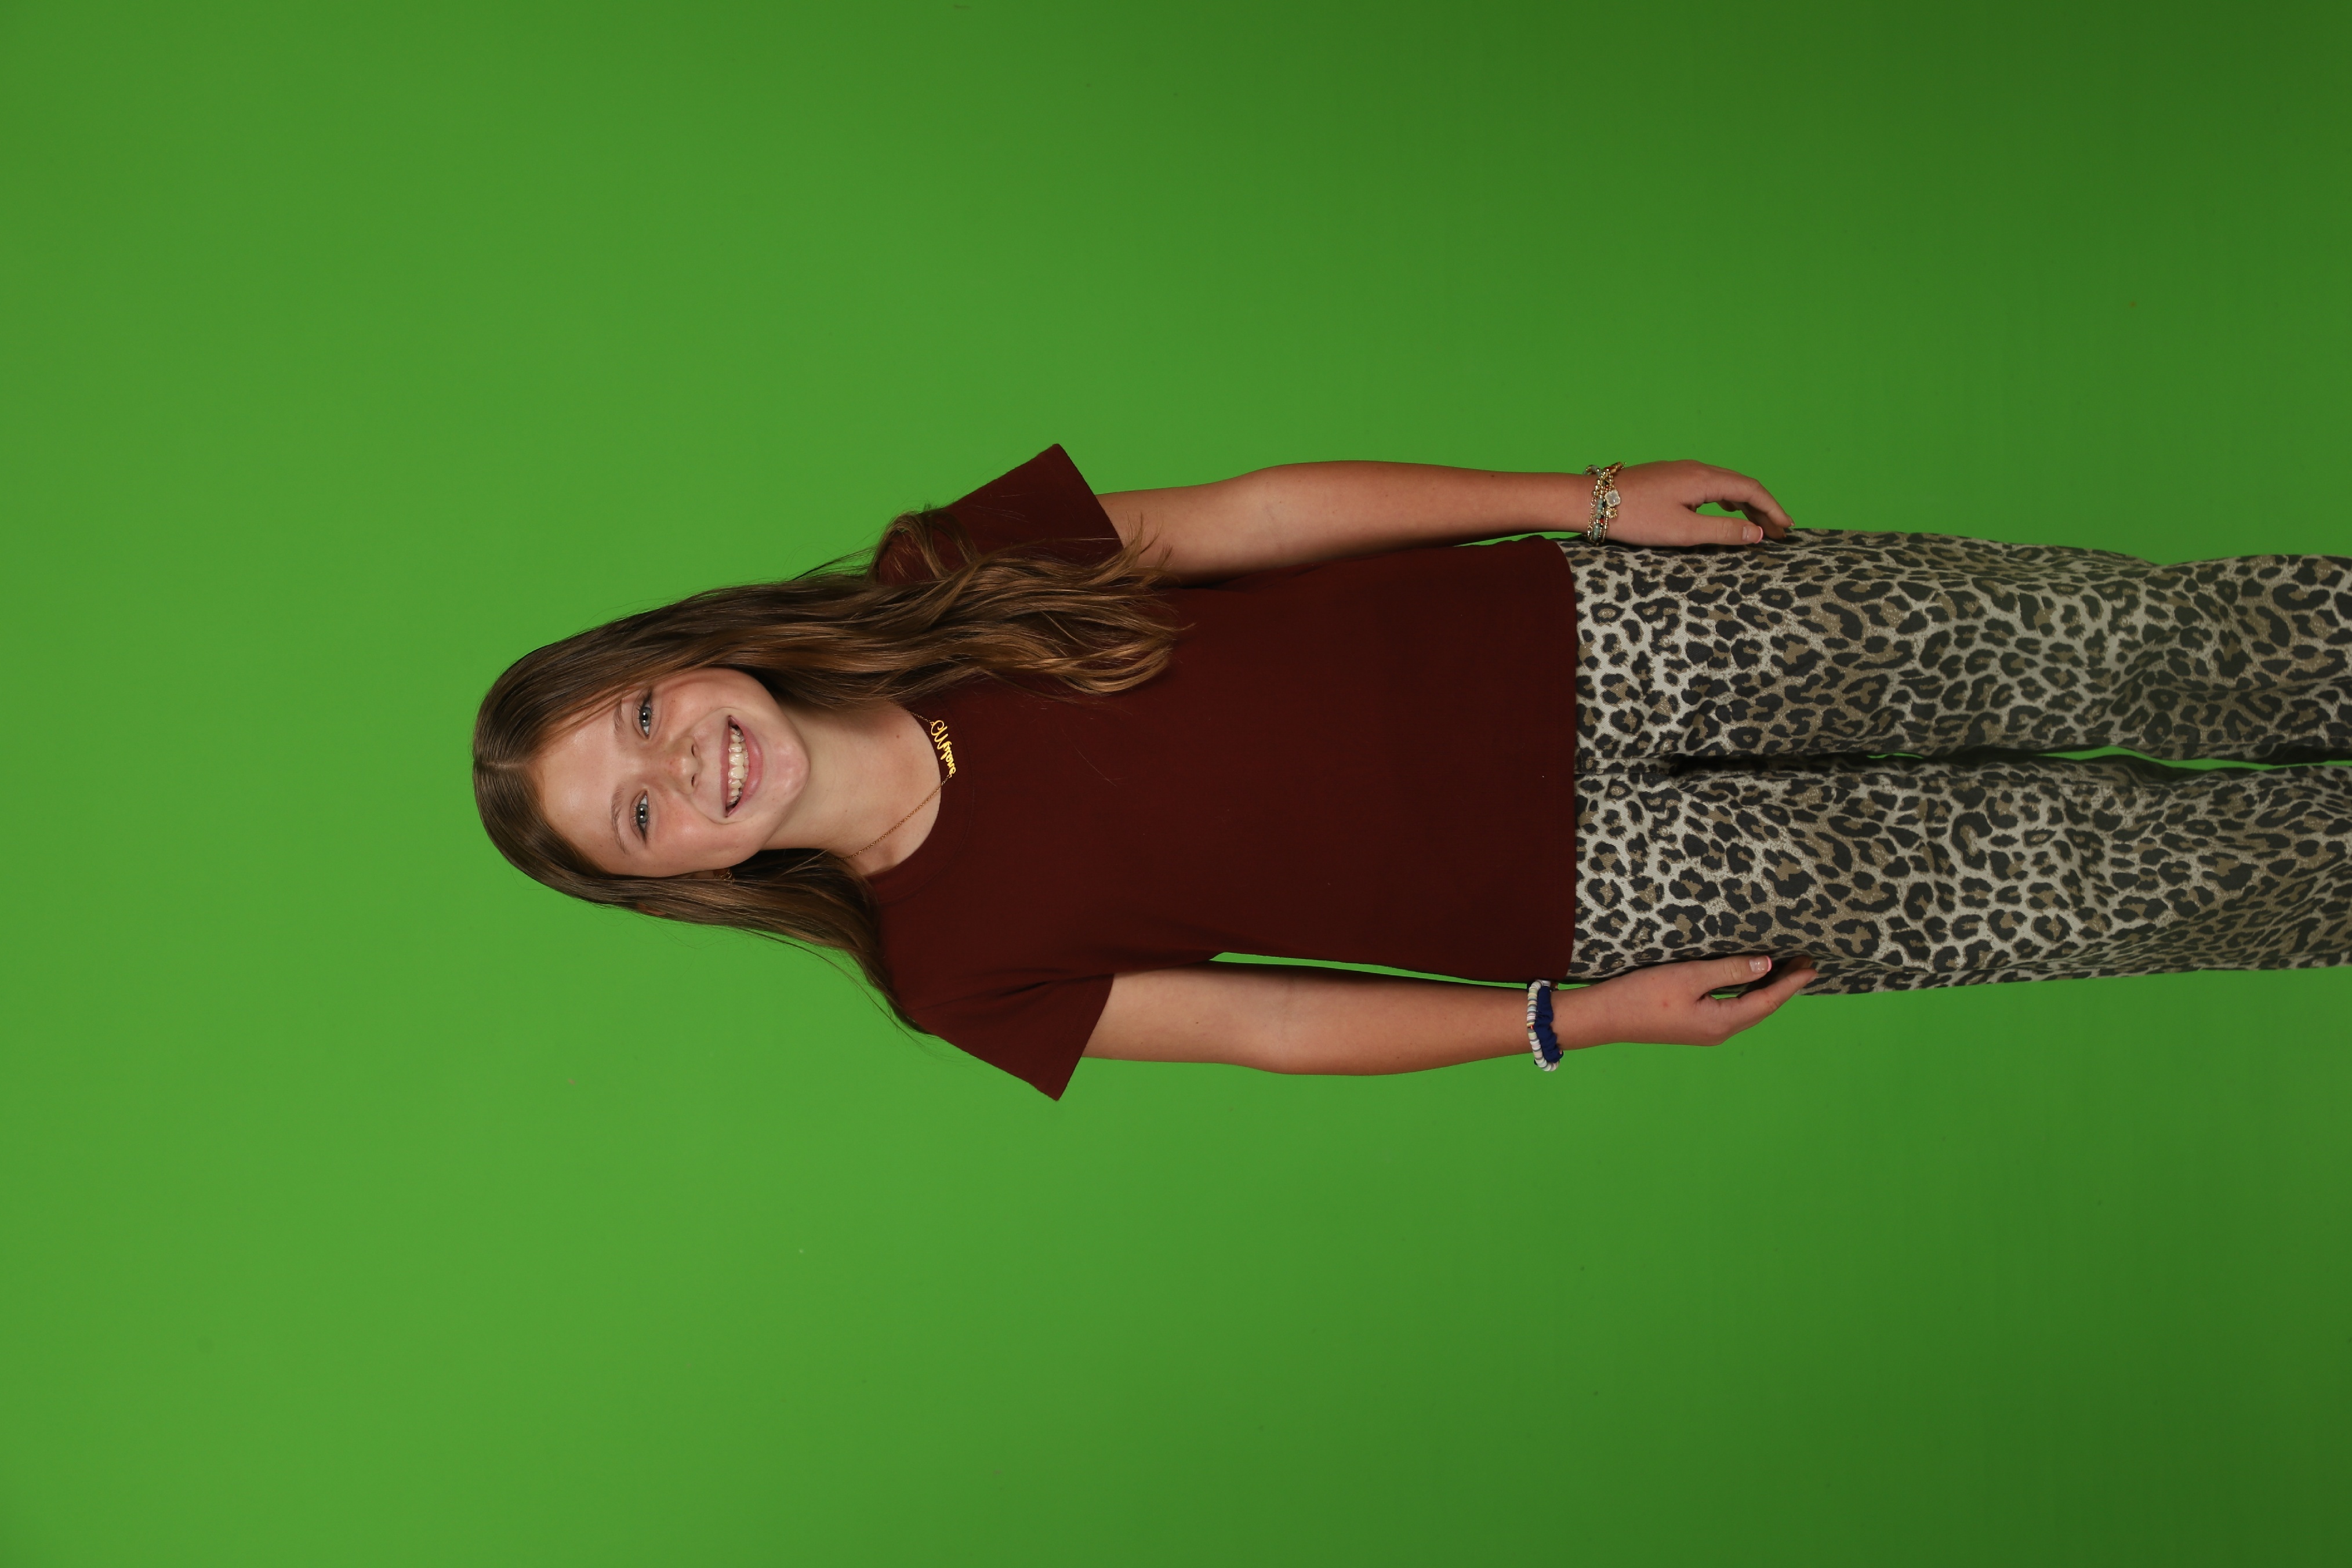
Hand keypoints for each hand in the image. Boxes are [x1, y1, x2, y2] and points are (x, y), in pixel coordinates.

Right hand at [1581, 954, 1815, 1046]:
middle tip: (1804, 963)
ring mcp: (1705, 1031)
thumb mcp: (1689, 977)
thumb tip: (1767, 966)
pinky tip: (1747, 981)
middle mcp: (1718, 1031)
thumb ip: (1730, 970)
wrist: (1605, 1017)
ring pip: (1747, 1009)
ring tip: (1784, 970)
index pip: (1768, 1001)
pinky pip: (1732, 1008)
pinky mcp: (1692, 1025)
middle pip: (1761, 1007)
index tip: (1812, 967)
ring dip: (1767, 989)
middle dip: (1784, 986)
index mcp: (1722, 1022)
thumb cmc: (1643, 995)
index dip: (1791, 983)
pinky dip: (1747, 993)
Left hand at [1596, 460, 1794, 547]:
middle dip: (1762, 508)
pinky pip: (1709, 485)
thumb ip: (1722, 533)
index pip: (1751, 490)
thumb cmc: (1634, 517)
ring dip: (1745, 505)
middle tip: (1778, 532)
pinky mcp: (1669, 478)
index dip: (1772, 509)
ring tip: (1757, 526)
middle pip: (1741, 485)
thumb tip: (1756, 534)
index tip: (1786, 528)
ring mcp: (1682, 471)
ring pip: (1725, 485)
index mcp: (1704, 479)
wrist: (1590, 501)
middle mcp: (1696, 469)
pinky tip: (1725, 511)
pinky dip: (1726, 500)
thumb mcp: (1683, 531)